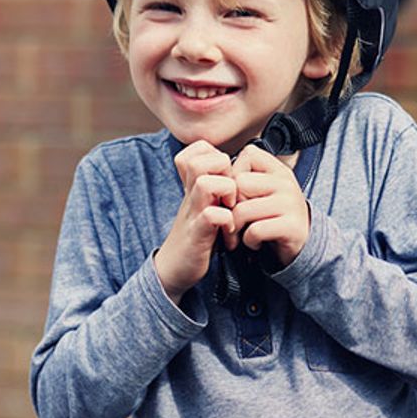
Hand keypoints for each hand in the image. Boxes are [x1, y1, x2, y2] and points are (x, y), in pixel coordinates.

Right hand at [154, 141, 236, 303]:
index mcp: (194, 185)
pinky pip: (211, 215)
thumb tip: (241, 167)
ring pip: (204, 182)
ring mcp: (191, 213)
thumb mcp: (205, 203)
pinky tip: (228, 232)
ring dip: (226, 192)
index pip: (197, 149)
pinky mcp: (196, 234)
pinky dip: (225, 221)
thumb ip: (216, 184)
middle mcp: (190, 195)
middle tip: (232, 192)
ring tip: (231, 209)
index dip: (215, 154)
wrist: (175, 268)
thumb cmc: (198, 235)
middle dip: (224, 170)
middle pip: (199, 160)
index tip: (227, 176)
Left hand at [230, 144, 309, 267]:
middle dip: (231, 204)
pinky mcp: (292, 227)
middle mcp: (286, 183)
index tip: (239, 194)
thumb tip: (217, 175)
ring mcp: (290, 203)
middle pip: (239, 183)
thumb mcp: (262, 191)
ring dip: (236, 227)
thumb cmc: (272, 216)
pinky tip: (256, 242)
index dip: (235, 174)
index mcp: (278, 170)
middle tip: (237, 218)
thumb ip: (244, 178)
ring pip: (242, 210)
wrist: (301, 243)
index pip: (248, 155)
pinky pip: (255, 230)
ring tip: (244, 231)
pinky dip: (249, 241)